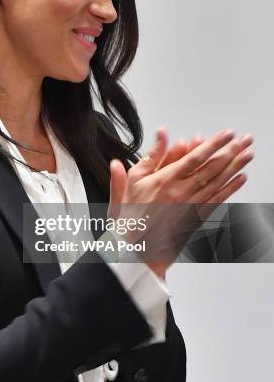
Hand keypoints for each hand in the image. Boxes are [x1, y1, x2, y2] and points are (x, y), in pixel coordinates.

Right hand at [108, 129, 253, 275]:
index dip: (213, 144)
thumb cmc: (132, 214)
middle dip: (231, 151)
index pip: (195, 157)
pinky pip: (217, 200)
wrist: (136, 247)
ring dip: (235, 167)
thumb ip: (151, 155)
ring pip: (218, 182)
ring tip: (247, 154)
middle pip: (212, 167)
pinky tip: (240, 179)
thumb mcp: (133, 178)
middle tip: (245, 140)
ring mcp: (190, 206)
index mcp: (165, 180)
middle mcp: (181, 192)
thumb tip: (162, 134)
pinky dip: (230, 189)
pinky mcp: (195, 217)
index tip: (226, 134)